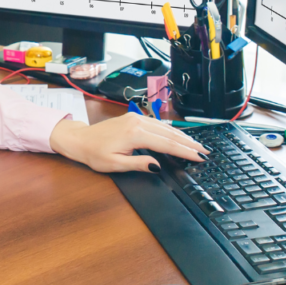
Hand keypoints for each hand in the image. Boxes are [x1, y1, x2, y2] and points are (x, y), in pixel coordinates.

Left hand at [48, 113, 209, 172]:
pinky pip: (158, 124)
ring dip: (182, 136)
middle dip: (189, 143)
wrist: (80, 139)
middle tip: (205, 152)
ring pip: (165, 127)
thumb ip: (138, 164)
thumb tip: (157, 166)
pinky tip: (179, 136)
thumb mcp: (115, 164)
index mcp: (134, 133)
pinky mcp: (134, 118)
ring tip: (197, 145)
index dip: (184, 152)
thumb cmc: (94, 153)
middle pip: (169, 134)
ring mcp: (136, 118)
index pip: (166, 144)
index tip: (199, 158)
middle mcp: (138, 122)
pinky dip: (171, 131)